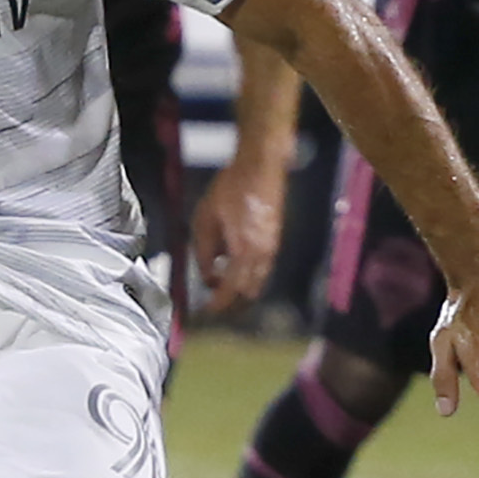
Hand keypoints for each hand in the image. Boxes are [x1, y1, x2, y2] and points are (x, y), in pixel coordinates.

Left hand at [185, 158, 286, 316]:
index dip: (218, 305)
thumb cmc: (231, 187)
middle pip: (249, 293)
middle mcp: (262, 255)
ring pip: (258, 283)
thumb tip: (206, 275)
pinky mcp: (275, 240)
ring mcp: (272, 248)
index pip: (231, 291)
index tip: (205, 311)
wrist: (261, 166)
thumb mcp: (205, 218)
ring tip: (220, 285)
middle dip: (232, 303)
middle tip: (213, 303)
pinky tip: (232, 265)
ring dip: (240, 290)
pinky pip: (262, 269)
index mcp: (244, 251)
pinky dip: (248, 276)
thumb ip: (203, 251)